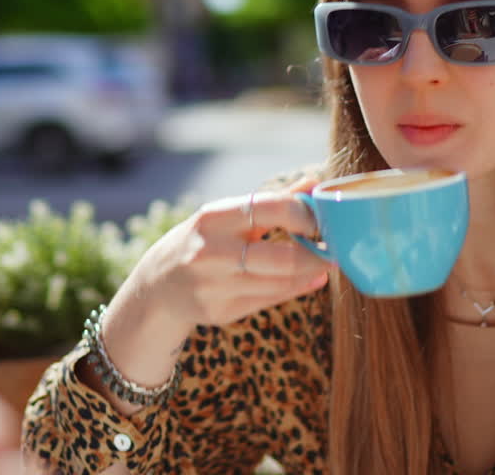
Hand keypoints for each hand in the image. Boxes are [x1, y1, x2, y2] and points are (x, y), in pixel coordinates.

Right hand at [129, 174, 331, 329]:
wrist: (157, 286)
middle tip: (338, 248)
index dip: (303, 214)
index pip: (267, 208)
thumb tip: (315, 183)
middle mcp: (210, 252)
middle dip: (317, 254)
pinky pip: (270, 300)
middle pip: (280, 257)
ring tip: (328, 262)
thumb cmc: (203, 241)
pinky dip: (297, 288)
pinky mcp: (219, 312)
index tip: (322, 218)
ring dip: (312, 272)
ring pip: (280, 283)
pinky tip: (312, 279)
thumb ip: (272, 202)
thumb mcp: (226, 217)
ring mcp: (213, 285)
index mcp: (212, 218)